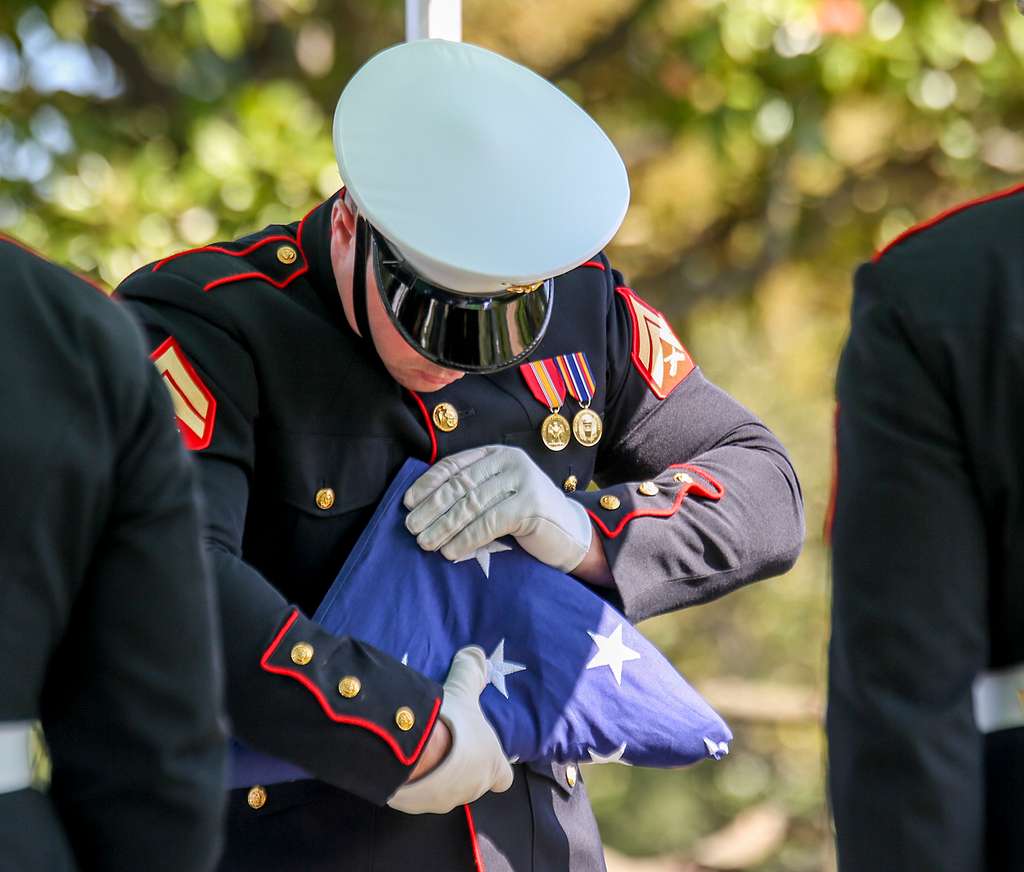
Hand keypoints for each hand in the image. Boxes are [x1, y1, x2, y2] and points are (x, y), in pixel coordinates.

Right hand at [387, 646, 512, 814]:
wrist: (414, 749)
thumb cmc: (451, 722)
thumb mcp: (463, 689)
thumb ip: (471, 672)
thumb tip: (478, 653)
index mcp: (491, 766)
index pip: (503, 778)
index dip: (494, 765)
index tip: (481, 752)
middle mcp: (473, 788)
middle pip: (472, 783)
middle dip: (461, 768)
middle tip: (446, 744)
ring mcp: (445, 801)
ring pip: (445, 791)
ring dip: (438, 777)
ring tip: (423, 752)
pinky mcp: (417, 806)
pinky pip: (419, 795)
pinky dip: (415, 783)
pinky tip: (406, 763)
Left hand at [404, 445, 593, 572]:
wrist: (571, 535)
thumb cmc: (526, 518)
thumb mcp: (497, 496)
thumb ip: (471, 492)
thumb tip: (421, 506)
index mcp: (498, 455)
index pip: (455, 465)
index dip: (428, 483)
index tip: (407, 502)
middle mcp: (511, 462)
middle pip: (461, 485)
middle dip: (431, 508)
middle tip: (411, 528)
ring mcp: (523, 481)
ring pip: (471, 505)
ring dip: (443, 526)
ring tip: (425, 543)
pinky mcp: (530, 505)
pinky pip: (488, 523)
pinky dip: (466, 539)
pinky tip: (450, 551)